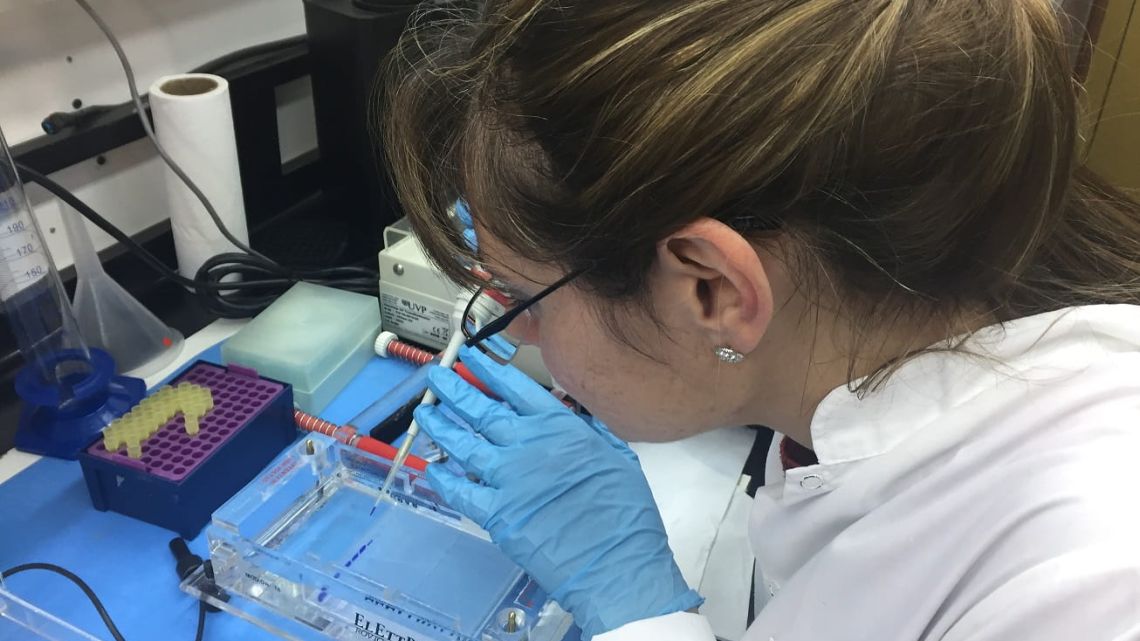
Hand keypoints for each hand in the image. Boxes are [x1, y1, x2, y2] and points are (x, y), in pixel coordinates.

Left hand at [414, 347, 701, 637]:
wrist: (616, 562)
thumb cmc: (625, 514)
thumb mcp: (617, 456)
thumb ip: (587, 431)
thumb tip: (568, 413)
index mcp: (559, 427)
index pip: (515, 387)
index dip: (488, 369)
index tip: (471, 356)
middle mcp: (527, 446)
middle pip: (482, 409)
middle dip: (454, 389)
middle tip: (435, 376)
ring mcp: (507, 479)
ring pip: (462, 444)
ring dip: (440, 425)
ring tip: (425, 411)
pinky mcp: (495, 513)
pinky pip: (459, 490)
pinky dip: (442, 478)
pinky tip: (431, 467)